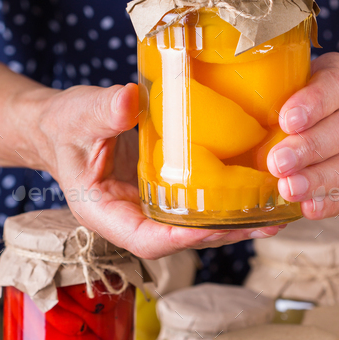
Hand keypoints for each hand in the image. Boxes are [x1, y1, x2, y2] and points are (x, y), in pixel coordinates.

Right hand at [37, 82, 282, 258]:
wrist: (61, 125)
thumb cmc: (64, 124)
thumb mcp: (78, 115)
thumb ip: (101, 111)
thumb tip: (127, 100)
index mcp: (105, 213)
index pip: (147, 240)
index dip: (182, 238)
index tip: (215, 228)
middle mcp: (132, 218)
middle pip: (181, 239)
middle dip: (224, 235)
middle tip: (265, 224)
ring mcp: (151, 207)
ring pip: (195, 225)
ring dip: (234, 222)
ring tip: (276, 214)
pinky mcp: (165, 191)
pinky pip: (197, 202)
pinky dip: (226, 199)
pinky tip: (258, 188)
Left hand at [267, 53, 338, 218]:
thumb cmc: (313, 99)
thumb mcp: (300, 79)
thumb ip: (277, 89)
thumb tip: (233, 109)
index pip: (335, 86)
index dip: (313, 103)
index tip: (286, 120)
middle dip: (309, 148)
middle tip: (277, 163)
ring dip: (317, 180)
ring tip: (288, 189)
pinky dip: (330, 204)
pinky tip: (307, 209)